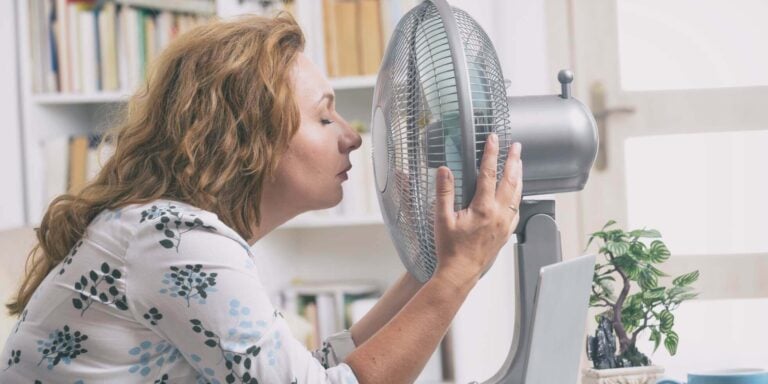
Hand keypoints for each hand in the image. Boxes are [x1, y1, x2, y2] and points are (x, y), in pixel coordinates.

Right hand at [433, 134, 522, 288]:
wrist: (460, 273)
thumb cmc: (450, 249)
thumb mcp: (441, 218)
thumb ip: (444, 192)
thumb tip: (444, 170)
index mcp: (483, 208)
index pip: (489, 173)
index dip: (492, 153)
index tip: (494, 138)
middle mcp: (498, 215)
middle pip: (510, 181)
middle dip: (513, 160)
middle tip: (516, 146)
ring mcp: (504, 225)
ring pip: (517, 195)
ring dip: (519, 176)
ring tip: (519, 163)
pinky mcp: (506, 233)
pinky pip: (517, 210)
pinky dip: (518, 196)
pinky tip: (516, 193)